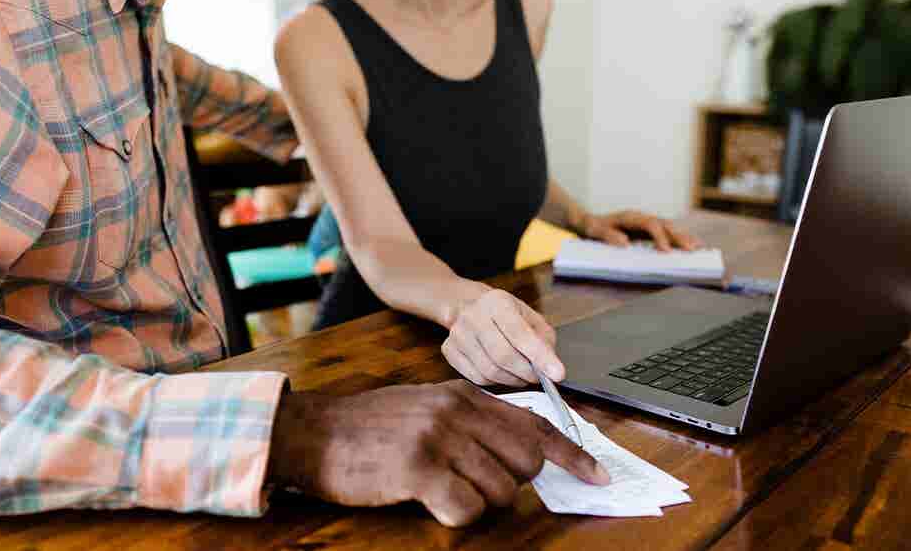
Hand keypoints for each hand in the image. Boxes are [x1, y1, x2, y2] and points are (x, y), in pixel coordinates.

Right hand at [268, 380, 609, 526]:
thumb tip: (523, 454)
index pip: (536, 425)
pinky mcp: (419, 468)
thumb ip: (472, 423)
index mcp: (464, 395)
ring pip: (499, 492)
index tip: (597, 477)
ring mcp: (439, 437)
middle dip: (510, 485)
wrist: (312, 434)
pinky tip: (428, 501)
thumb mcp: (427, 409)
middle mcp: (458, 410)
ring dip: (476, 503)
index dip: (572, 455)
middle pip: (526, 463)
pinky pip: (467, 510)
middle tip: (471, 484)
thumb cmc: (370, 430)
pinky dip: (454, 516)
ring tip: (437, 489)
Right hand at [442, 289, 562, 385]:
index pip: (520, 334)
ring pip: (489, 371)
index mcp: (497, 302)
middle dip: (526, 372)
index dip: (540, 356)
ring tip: (521, 374)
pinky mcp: (448, 350)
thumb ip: (544, 340)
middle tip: (538, 377)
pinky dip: (495, 381)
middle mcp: (473, 316)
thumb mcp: (530, 317)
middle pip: (503, 356)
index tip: (558, 374)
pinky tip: (502, 372)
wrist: (468, 306)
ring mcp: (457, 334)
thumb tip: (550, 367)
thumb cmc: (504, 314)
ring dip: (512, 379)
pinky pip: (476, 378)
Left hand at [577, 210, 701, 251]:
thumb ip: (608, 235)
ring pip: (669, 228)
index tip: (667, 251)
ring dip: (683, 237)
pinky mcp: (648, 230)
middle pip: (665, 225)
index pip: (650, 225)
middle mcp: (641, 218)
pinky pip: (666, 234)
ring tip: (698, 248)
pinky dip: (678, 239)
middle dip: (679, 237)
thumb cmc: (592, 228)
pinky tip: (690, 246)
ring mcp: (646, 223)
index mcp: (630, 217)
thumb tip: (625, 243)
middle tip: (693, 249)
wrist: (590, 222)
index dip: (660, 237)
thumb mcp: (594, 231)